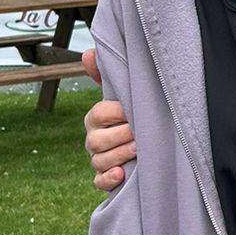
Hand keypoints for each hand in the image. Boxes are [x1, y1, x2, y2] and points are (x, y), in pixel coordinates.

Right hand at [82, 50, 134, 192]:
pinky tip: (121, 173)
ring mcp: (98, 160)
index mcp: (95, 118)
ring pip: (99, 161)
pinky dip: (109, 179)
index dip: (116, 113)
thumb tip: (88, 52)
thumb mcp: (122, 95)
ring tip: (139, 150)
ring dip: (119, 155)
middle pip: (96, 141)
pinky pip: (99, 182)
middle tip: (141, 133)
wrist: (147, 140)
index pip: (98, 114)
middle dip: (121, 137)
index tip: (132, 111)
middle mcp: (93, 139)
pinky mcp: (105, 179)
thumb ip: (106, 75)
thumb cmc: (132, 115)